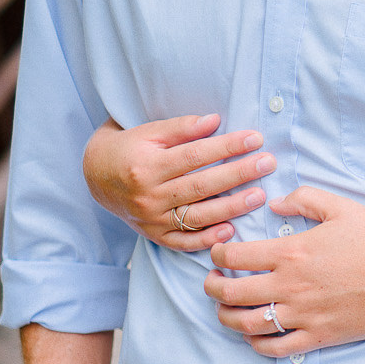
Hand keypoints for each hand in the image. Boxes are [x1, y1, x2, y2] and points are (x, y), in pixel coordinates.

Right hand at [83, 114, 273, 251]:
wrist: (96, 177)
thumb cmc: (130, 149)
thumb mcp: (149, 132)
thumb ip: (181, 127)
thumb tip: (216, 121)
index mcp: (147, 166)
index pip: (194, 155)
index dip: (227, 146)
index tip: (255, 138)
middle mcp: (148, 196)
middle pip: (201, 186)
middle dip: (238, 174)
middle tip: (267, 164)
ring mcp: (151, 219)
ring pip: (197, 217)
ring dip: (231, 208)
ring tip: (259, 196)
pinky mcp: (155, 235)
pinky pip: (184, 242)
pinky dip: (207, 239)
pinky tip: (232, 230)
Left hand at [204, 187, 364, 354]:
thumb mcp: (342, 207)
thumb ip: (304, 198)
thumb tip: (277, 202)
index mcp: (292, 252)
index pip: (235, 257)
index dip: (218, 254)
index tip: (219, 253)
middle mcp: (290, 286)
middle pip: (230, 293)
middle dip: (212, 287)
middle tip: (212, 282)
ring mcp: (302, 315)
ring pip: (245, 324)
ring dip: (226, 317)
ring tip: (225, 309)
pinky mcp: (317, 337)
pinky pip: (274, 348)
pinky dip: (256, 344)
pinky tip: (255, 335)